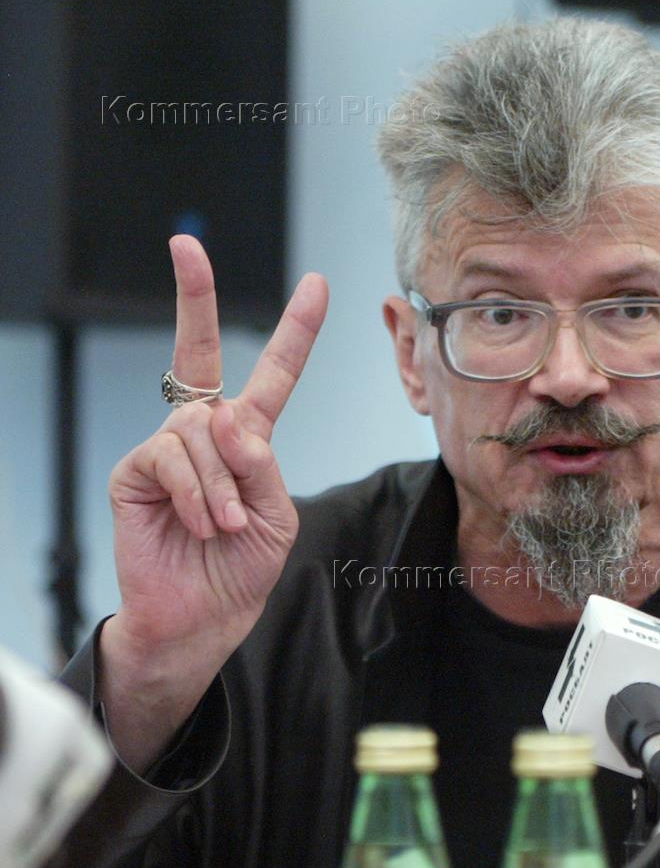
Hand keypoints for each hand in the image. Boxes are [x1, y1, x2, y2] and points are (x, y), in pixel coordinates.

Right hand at [100, 235, 328, 769]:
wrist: (203, 619)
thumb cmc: (242, 569)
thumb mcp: (277, 517)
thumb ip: (262, 467)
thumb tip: (226, 421)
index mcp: (248, 441)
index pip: (274, 376)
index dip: (295, 331)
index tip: (317, 285)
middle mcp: (205, 435)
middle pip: (199, 350)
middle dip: (194, 295)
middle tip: (186, 248)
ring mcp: (167, 449)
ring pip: (201, 430)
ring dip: (221, 485)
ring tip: (224, 526)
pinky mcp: (135, 472)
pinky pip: (170, 458)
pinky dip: (195, 494)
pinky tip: (200, 524)